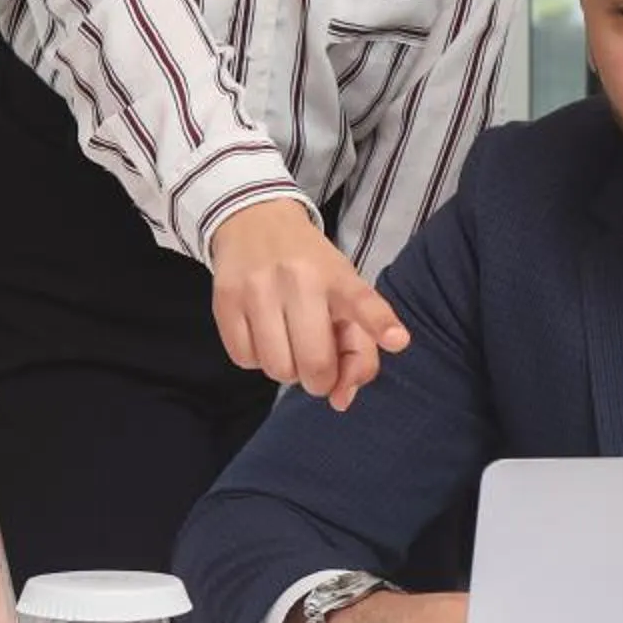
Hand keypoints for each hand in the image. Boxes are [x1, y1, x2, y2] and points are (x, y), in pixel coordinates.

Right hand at [208, 201, 409, 410]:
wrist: (253, 221)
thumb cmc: (309, 268)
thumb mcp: (343, 292)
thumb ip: (357, 347)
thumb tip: (341, 400)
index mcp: (338, 276)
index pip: (361, 301)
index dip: (379, 323)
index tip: (397, 339)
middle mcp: (299, 279)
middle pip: (315, 363)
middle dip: (320, 380)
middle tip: (316, 365)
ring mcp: (258, 289)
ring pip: (278, 369)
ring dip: (286, 370)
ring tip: (288, 343)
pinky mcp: (225, 300)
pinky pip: (245, 360)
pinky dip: (257, 358)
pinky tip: (262, 334)